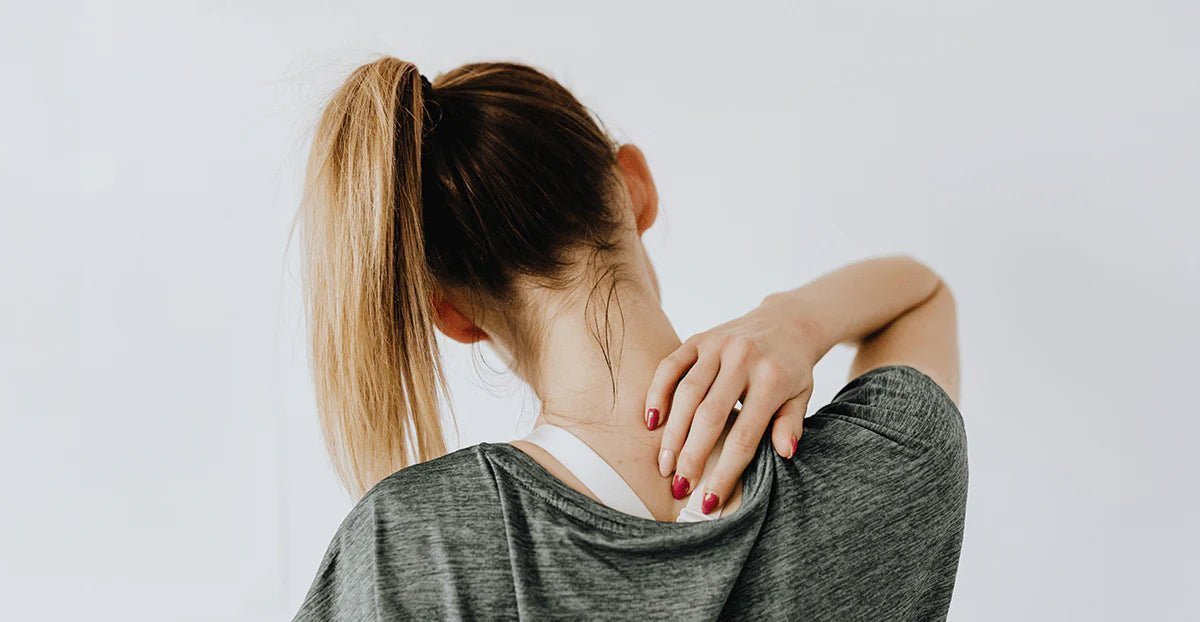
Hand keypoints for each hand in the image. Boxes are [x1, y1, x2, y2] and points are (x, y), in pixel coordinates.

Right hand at [645, 300, 819, 513]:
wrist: (786, 322)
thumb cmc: (792, 369)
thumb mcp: (802, 396)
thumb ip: (791, 424)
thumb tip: (784, 454)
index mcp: (772, 379)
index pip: (744, 435)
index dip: (725, 471)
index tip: (709, 500)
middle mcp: (743, 359)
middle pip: (709, 416)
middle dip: (692, 456)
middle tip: (679, 486)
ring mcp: (718, 346)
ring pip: (686, 394)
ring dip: (672, 433)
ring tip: (664, 464)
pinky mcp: (699, 338)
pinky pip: (671, 366)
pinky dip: (657, 393)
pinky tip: (651, 421)